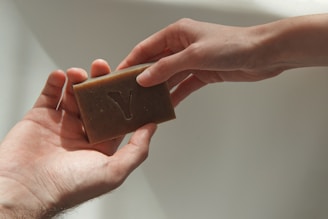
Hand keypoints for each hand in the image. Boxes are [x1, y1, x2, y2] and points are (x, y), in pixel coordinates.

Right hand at [0, 59, 156, 217]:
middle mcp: (82, 134)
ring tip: (80, 73)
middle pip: (94, 102)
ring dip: (78, 81)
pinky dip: (55, 83)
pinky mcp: (39, 118)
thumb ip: (137, 149)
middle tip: (103, 68)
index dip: (122, 100)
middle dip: (99, 84)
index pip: (116, 117)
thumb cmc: (70, 187)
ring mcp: (60, 125)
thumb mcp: (114, 171)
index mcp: (100, 145)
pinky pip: (48, 95)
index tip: (128, 82)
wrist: (26, 189)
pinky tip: (61, 75)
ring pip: (72, 96)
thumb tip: (152, 128)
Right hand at [118, 18, 281, 105]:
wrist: (262, 54)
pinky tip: (167, 105)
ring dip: (159, 88)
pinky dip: (176, 95)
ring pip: (169, 76)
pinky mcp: (203, 73)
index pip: (146, 48)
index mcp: (177, 33)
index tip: (118, 75)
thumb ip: (167, 67)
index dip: (131, 61)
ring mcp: (192, 60)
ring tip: (145, 102)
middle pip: (156, 63)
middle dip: (144, 77)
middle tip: (130, 92)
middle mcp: (183, 45)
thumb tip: (144, 78)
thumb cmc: (233, 44)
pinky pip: (184, 85)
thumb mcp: (194, 55)